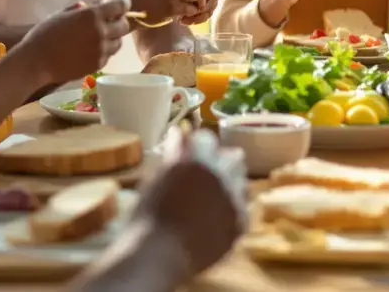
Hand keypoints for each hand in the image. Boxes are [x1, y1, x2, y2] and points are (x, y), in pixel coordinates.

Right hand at [19, 0, 130, 83]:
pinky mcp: (98, 65)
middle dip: (119, 21)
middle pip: (124, 25)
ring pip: (119, 42)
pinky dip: (104, 51)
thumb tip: (93, 6)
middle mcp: (101, 32)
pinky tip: (92, 49)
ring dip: (113, 37)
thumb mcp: (61, 14)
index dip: (123, 3)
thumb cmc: (44, 34)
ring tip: (100, 37)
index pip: (121, 6)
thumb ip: (80, 10)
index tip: (120, 4)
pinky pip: (108, 55)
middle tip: (110, 21)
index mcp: (92, 15)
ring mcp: (101, 50)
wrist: (36, 62)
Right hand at [131, 128, 242, 275]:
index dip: (197, 148)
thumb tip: (178, 132)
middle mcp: (221, 174)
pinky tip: (211, 221)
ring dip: (230, 185)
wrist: (156, 255)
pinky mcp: (240, 223)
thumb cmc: (146, 216)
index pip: (207, 138)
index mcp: (197, 158)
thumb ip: (172, 152)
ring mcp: (234, 199)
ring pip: (242, 181)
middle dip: (221, 162)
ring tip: (208, 201)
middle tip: (203, 177)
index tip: (189, 156)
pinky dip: (229, 211)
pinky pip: (241, 208)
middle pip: (233, 156)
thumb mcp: (155, 177)